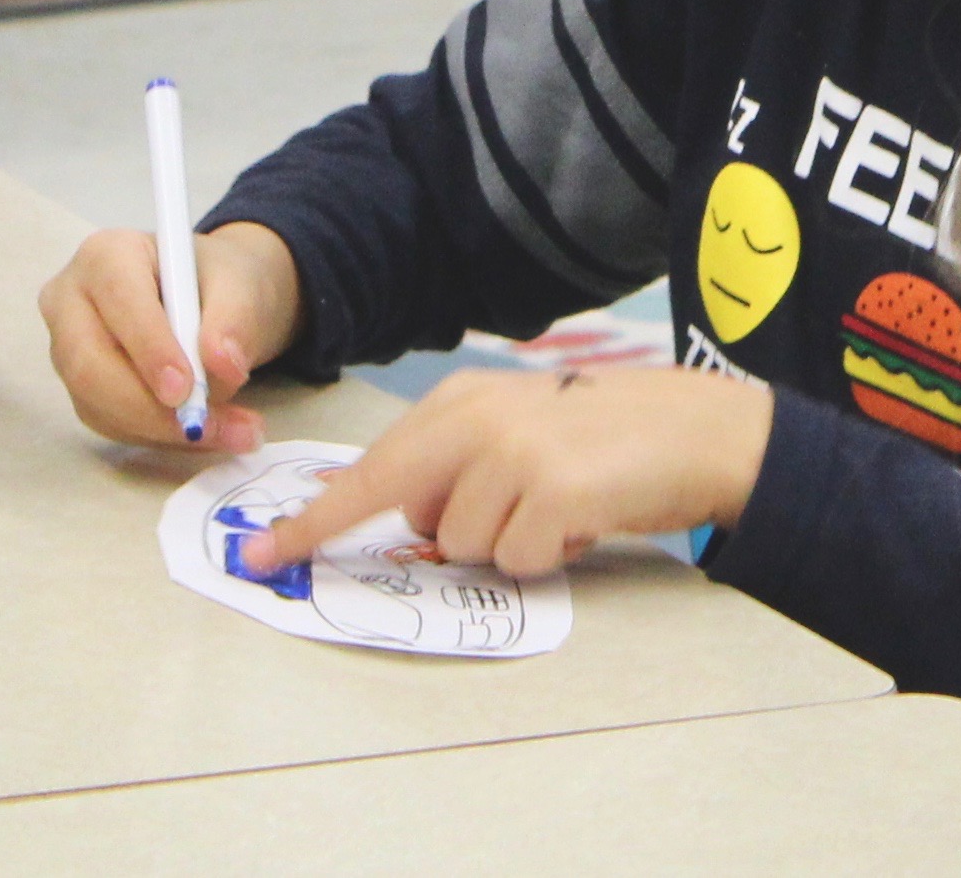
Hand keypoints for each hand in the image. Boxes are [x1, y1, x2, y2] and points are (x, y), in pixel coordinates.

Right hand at [42, 220, 303, 450]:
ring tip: (231, 432)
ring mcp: (69, 349)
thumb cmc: (216, 280)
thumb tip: (223, 366)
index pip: (117, 300)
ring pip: (98, 404)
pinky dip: (160, 437)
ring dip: (163, 430)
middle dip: (149, 407)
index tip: (185, 388)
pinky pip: (111, 425)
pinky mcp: (82, 389)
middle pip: (89, 364)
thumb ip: (235, 319)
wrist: (211, 299)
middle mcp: (73, 300)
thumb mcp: (240, 284)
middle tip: (208, 426)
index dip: (148, 348)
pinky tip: (206, 431)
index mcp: (106, 254)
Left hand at [232, 367, 776, 581]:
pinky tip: (581, 522)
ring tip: (555, 513)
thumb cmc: (605, 439)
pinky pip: (517, 560)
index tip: (263, 554)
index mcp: (461, 400)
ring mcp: (514, 453)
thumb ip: (460, 463)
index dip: (316, 515)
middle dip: (388, 531)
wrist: (697, 429)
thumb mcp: (520, 430)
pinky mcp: (553, 493)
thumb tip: (410, 518)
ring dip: (506, 545)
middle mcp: (477, 419)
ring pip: (462, 543)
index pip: (372, 464)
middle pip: (400, 498)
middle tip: (385, 546)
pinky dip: (548, 557)